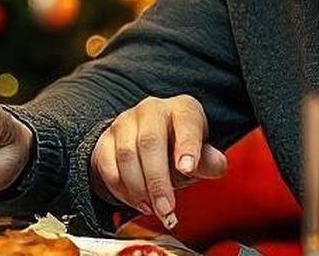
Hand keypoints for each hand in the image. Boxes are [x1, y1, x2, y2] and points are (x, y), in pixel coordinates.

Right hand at [89, 95, 226, 229]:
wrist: (149, 147)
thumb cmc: (180, 150)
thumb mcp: (202, 155)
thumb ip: (209, 162)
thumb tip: (213, 165)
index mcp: (182, 110)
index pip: (186, 122)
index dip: (187, 145)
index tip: (188, 169)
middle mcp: (151, 110)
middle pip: (150, 141)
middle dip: (157, 180)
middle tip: (166, 208)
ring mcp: (124, 122)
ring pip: (126, 154)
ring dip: (138, 188)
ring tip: (152, 209)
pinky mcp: (105, 139)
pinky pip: (107, 165)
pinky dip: (120, 189)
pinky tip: (136, 202)